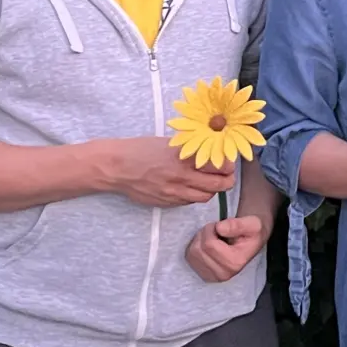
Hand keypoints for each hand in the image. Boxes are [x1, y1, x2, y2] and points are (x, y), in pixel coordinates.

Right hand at [96, 137, 235, 206]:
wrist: (117, 167)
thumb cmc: (140, 150)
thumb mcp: (168, 144)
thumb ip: (189, 149)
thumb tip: (208, 151)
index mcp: (183, 159)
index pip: (218, 166)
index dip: (228, 166)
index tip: (229, 163)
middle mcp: (181, 177)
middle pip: (217, 185)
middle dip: (226, 181)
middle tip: (227, 176)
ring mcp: (174, 193)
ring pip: (205, 197)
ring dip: (211, 190)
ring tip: (209, 182)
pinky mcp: (167, 202)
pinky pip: (189, 202)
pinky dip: (195, 195)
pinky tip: (191, 187)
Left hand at [185, 215, 269, 282]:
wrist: (251, 241)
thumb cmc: (251, 232)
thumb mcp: (252, 224)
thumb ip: (238, 224)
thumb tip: (220, 228)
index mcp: (235, 263)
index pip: (209, 245)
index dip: (211, 229)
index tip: (220, 226)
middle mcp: (223, 274)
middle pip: (198, 249)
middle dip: (204, 234)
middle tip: (216, 230)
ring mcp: (213, 277)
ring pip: (192, 253)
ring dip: (199, 240)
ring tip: (212, 237)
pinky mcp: (204, 275)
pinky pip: (189, 258)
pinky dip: (195, 247)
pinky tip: (207, 245)